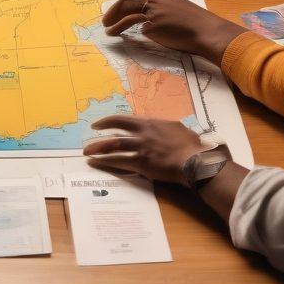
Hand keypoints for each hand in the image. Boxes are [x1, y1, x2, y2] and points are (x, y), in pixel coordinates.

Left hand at [83, 116, 207, 184]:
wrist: (196, 160)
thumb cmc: (191, 145)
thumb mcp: (176, 129)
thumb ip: (163, 128)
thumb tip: (162, 128)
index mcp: (149, 123)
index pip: (123, 119)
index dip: (108, 121)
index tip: (98, 124)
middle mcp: (142, 134)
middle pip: (114, 132)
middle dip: (99, 136)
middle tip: (88, 139)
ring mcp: (141, 148)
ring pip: (113, 147)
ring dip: (98, 150)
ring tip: (87, 153)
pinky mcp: (143, 164)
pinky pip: (120, 162)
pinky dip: (106, 163)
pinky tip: (97, 164)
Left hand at [102, 0, 242, 65]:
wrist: (206, 30)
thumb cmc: (194, 21)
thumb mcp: (175, 5)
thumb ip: (159, 7)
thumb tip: (144, 18)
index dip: (121, 2)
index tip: (115, 9)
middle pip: (126, 2)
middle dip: (113, 11)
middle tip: (105, 20)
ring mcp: (153, 11)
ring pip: (127, 15)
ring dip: (115, 24)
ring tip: (107, 30)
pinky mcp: (153, 25)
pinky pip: (138, 29)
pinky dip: (125, 31)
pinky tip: (120, 36)